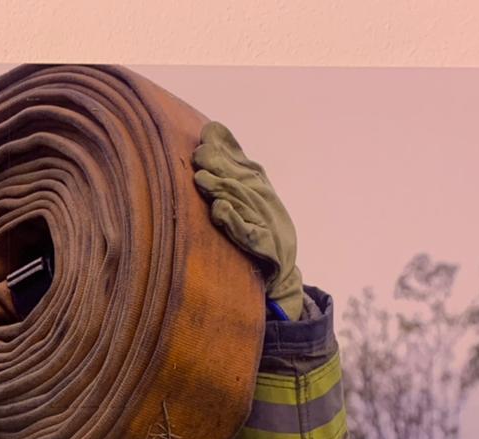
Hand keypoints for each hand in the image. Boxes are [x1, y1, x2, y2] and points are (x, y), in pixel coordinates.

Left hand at [192, 120, 302, 321]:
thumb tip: (210, 130)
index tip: (208, 133)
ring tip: (201, 179)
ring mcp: (261, 220)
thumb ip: (230, 165)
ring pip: (238, 201)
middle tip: (199, 155)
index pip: (241, 160)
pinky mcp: (259, 243)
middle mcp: (262, 198)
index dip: (226, 146)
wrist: (280, 269)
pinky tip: (220, 210)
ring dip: (220, 189)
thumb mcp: (248, 192)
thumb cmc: (258, 224)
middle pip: (238, 177)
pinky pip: (245, 232)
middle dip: (219, 164)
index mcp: (258, 184)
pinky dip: (233, 220)